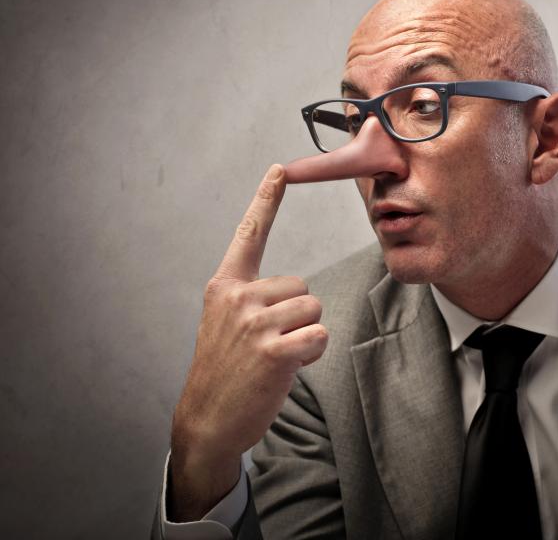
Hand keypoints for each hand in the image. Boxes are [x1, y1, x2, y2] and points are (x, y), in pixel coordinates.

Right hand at [168, 164, 327, 520]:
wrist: (209, 419)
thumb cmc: (225, 371)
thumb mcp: (225, 324)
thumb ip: (251, 299)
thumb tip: (295, 293)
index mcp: (224, 286)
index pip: (250, 235)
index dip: (266, 201)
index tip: (279, 169)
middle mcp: (237, 297)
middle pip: (302, 286)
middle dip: (297, 316)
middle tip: (268, 345)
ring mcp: (254, 322)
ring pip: (313, 309)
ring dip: (305, 335)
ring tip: (275, 357)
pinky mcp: (274, 349)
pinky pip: (318, 335)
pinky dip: (311, 353)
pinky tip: (286, 368)